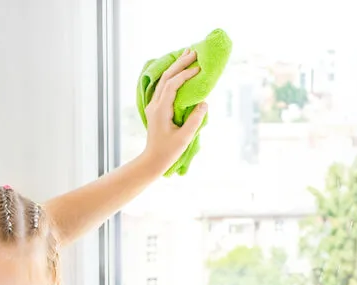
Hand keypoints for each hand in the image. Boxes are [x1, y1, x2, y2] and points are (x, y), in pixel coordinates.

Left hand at [142, 48, 207, 173]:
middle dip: (180, 63)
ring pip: (163, 80)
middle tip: (194, 52)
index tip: (198, 69)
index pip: (172, 85)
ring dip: (175, 67)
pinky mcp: (156, 108)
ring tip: (187, 54)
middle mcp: (155, 104)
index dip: (185, 75)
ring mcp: (154, 105)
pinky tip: (179, 70)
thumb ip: (195, 120)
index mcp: (160, 110)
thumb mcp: (184, 138)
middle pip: (166, 77)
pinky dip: (172, 75)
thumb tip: (204, 103)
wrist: (152, 161)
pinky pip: (163, 87)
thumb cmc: (168, 152)